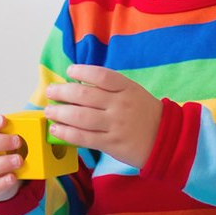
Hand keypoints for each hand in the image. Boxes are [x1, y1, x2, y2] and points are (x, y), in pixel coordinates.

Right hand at [0, 114, 24, 201]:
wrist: (2, 177)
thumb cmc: (8, 152)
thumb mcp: (12, 140)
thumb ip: (22, 131)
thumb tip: (45, 124)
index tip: (4, 120)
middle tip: (18, 141)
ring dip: (2, 163)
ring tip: (20, 161)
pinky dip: (3, 181)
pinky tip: (13, 177)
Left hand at [43, 64, 161, 168]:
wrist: (167, 139)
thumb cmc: (144, 112)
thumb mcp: (132, 92)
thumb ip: (110, 87)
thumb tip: (78, 82)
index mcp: (127, 88)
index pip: (101, 75)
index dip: (82, 71)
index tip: (69, 71)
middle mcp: (120, 104)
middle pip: (85, 95)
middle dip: (62, 92)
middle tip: (50, 92)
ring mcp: (115, 125)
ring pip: (81, 117)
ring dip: (60, 113)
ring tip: (48, 111)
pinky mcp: (111, 144)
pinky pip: (84, 138)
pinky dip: (67, 133)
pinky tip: (56, 129)